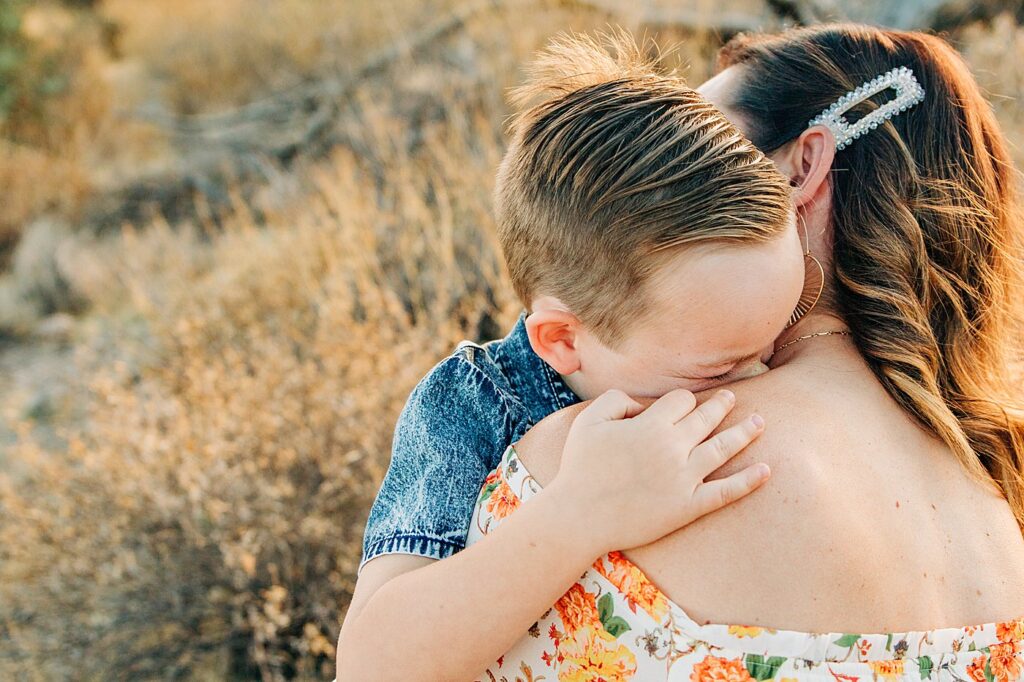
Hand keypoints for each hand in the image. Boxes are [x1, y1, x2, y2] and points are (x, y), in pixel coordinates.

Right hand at [547, 388, 768, 554]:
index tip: (681, 404)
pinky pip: (726, 491)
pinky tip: (766, 470)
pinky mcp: (689, 506)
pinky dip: (749, 481)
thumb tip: (641, 404)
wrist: (579, 516)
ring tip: (760, 421)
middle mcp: (674, 448)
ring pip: (724, 448)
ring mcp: (685, 478)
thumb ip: (615, 400)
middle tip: (732, 398)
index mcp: (652, 425)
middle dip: (721, 405)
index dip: (682, 400)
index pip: (682, 401)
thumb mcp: (588, 420)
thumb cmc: (580, 467)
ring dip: (745, 433)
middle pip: (707, 418)